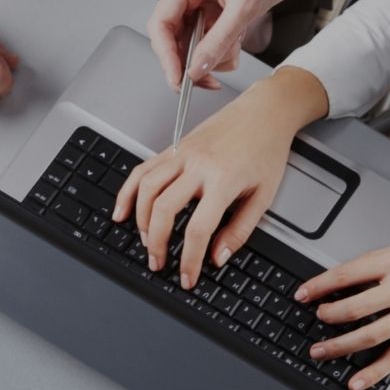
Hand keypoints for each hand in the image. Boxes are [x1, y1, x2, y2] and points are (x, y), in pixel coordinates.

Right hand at [113, 67, 328, 286]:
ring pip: (146, 187)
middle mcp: (198, 165)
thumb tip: (218, 258)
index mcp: (223, 179)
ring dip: (139, 219)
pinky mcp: (174, 146)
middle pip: (163, 208)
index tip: (187, 277)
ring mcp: (182, 153)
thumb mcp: (263, 196)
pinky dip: (128, 190)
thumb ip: (239, 230)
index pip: (198, 228)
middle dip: (156, 242)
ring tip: (144, 240)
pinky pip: (143, 168)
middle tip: (158, 263)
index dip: (190, 259)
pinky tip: (123, 210)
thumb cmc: (267, 149)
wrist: (264, 112)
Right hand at [148, 0, 310, 88]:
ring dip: (209, 57)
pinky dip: (221, 51)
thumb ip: (219, 40)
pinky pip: (208, 41)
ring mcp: (200, 4)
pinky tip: (236, 46)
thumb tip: (197, 68)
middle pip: (172, 37)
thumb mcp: (245, 7)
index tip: (177, 77)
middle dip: (187, 61)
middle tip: (201, 81)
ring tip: (232, 54)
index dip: (166, 54)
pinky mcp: (213, 13)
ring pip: (191, 43)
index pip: (162, 23)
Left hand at [295, 242, 389, 389]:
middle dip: (327, 316)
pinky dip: (374, 370)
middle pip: (354, 305)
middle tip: (314, 321)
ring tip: (322, 351)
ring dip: (341, 344)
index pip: (347, 272)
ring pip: (369, 333)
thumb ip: (385, 264)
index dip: (320, 284)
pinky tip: (358, 379)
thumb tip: (354, 278)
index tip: (303, 293)